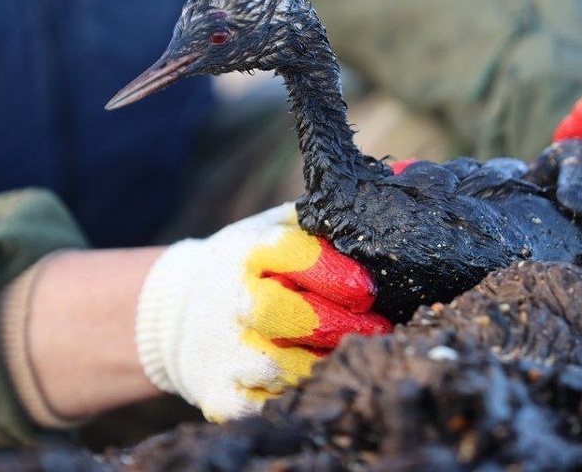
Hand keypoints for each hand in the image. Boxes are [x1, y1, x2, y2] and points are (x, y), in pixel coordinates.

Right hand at [135, 203, 391, 420]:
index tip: (368, 288)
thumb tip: (405, 175)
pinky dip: (295, 400)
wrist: (176, 312)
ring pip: (281, 367)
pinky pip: (265, 407)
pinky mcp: (220, 395)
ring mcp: (224, 350)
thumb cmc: (250, 267)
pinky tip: (318, 386)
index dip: (334, 271)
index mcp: (249, 252)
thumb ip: (329, 216)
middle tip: (377, 329)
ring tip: (353, 358)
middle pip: (285, 314)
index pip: (292, 254)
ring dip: (324, 364)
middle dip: (338, 324)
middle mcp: (233, 300)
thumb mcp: (276, 230)